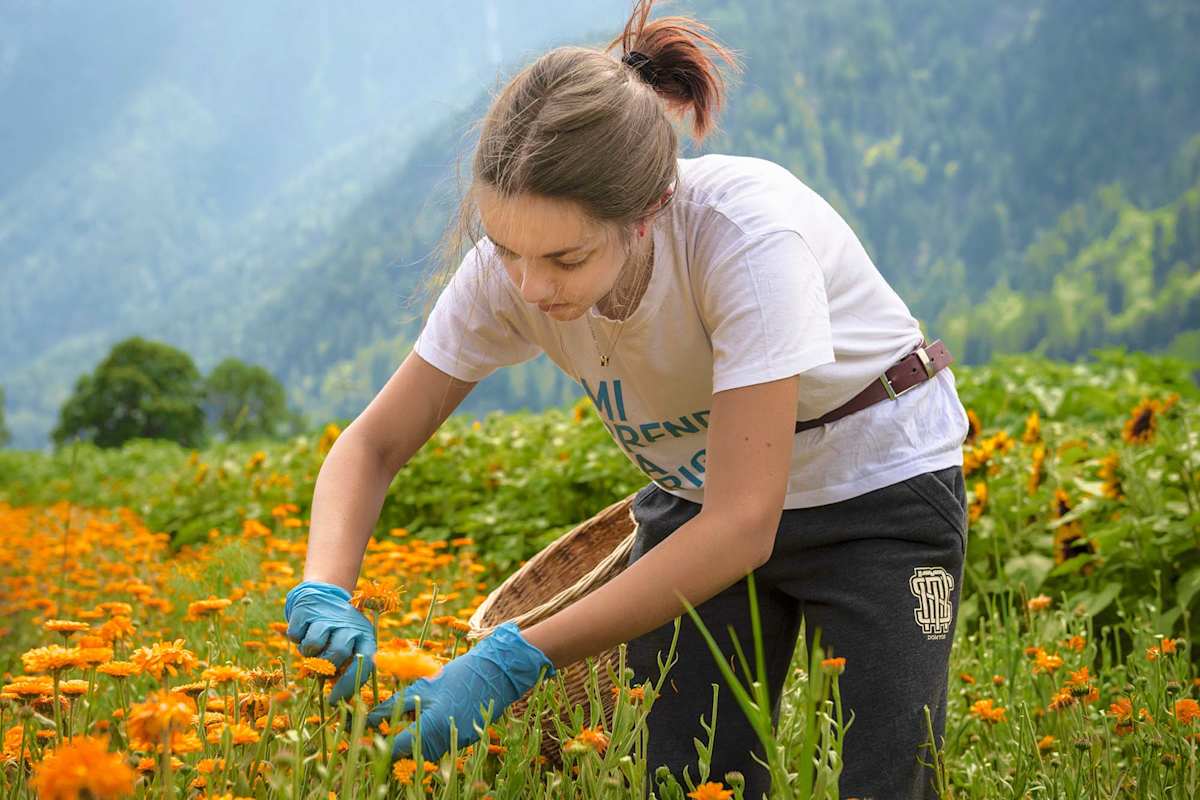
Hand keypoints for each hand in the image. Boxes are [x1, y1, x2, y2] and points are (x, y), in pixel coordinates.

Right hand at [284, 580, 376, 705]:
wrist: (323, 595)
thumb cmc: (338, 633)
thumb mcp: (349, 647)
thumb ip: (345, 669)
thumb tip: (338, 698)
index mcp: (365, 636)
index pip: (363, 664)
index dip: (348, 685)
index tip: (333, 700)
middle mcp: (349, 625)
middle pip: (338, 653)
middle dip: (325, 666)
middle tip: (320, 666)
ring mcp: (328, 616)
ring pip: (314, 644)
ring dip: (308, 651)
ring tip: (312, 646)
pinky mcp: (306, 610)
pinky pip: (296, 634)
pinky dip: (296, 637)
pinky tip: (304, 630)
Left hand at [365, 621, 554, 761]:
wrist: (495, 673)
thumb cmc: (456, 676)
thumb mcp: (422, 687)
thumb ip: (394, 705)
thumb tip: (370, 718)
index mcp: (431, 726)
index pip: (397, 747)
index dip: (379, 745)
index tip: (365, 740)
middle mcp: (444, 740)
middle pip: (410, 753)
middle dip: (396, 743)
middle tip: (385, 728)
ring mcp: (457, 743)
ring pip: (425, 750)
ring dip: (413, 740)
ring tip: (409, 721)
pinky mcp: (466, 740)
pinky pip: (441, 744)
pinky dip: (431, 736)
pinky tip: (431, 719)